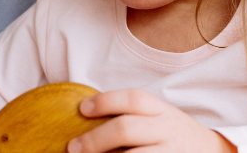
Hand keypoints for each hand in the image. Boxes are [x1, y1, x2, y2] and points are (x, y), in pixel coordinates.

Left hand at [68, 89, 235, 152]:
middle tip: (73, 147)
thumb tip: (85, 120)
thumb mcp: (159, 118)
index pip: (133, 99)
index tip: (82, 108)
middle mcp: (167, 130)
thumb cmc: (173, 136)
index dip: (105, 101)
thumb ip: (131, 116)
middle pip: (126, 129)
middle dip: (95, 138)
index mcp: (162, 111)